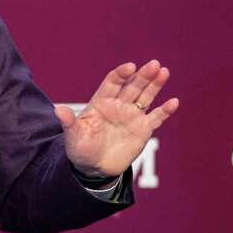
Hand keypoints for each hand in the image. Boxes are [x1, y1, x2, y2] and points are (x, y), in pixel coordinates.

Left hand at [55, 60, 179, 177]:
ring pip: (146, 97)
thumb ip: (69, 122)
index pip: (113, 82)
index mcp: (102, 102)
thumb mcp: (73, 136)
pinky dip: (165, 111)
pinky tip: (173, 102)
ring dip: (155, 85)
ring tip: (164, 72)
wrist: (94, 168)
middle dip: (143, 75)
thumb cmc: (81, 149)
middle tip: (154, 64)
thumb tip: (58, 110)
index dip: (121, 74)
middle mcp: (119, 105)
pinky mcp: (143, 129)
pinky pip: (156, 118)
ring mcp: (132, 116)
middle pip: (133, 86)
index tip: (130, 67)